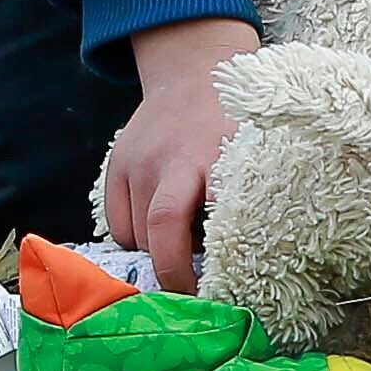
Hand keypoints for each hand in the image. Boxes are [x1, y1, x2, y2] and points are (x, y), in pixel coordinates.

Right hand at [105, 14, 260, 291]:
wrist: (193, 72)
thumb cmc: (233, 125)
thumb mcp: (254, 152)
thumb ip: (250, 198)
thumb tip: (252, 265)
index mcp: (217, 156)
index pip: (214, 216)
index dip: (213, 259)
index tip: (223, 291)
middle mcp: (173, 158)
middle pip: (163, 230)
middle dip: (175, 273)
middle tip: (194, 297)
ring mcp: (139, 161)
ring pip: (138, 234)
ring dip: (158, 256)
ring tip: (184, 254)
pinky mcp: (116, 165)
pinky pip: (118, 225)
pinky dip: (136, 241)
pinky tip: (157, 235)